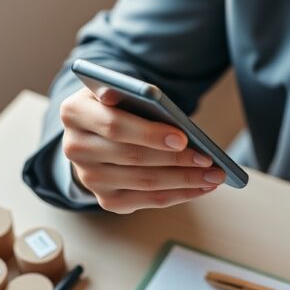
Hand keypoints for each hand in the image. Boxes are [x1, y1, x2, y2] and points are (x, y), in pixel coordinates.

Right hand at [59, 87, 225, 213]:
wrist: (96, 128)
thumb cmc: (117, 103)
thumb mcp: (120, 89)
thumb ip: (134, 94)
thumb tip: (166, 113)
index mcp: (74, 112)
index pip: (114, 126)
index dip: (149, 134)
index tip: (182, 137)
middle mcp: (75, 148)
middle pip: (132, 158)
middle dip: (176, 159)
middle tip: (210, 160)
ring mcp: (89, 178)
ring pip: (144, 182)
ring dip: (184, 180)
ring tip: (215, 175)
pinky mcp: (106, 199)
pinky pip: (148, 200)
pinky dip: (179, 194)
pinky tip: (202, 187)